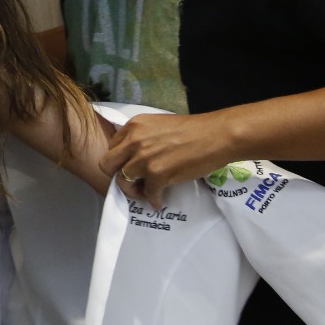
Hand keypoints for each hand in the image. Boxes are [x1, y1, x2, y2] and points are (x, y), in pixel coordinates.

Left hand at [99, 112, 232, 206]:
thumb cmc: (193, 129)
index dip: (120, 159)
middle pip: (106, 165)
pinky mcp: (157, 175)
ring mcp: (144, 159)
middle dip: (117, 175)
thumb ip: (142, 137)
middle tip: (132, 181)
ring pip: (122, 182)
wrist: (217, 135)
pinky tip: (160, 200)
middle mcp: (133, 141)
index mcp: (133, 126)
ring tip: (146, 192)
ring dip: (133, 191)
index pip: (111, 147)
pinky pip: (147, 194)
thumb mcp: (158, 124)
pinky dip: (154, 200)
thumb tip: (134, 156)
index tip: (130, 166)